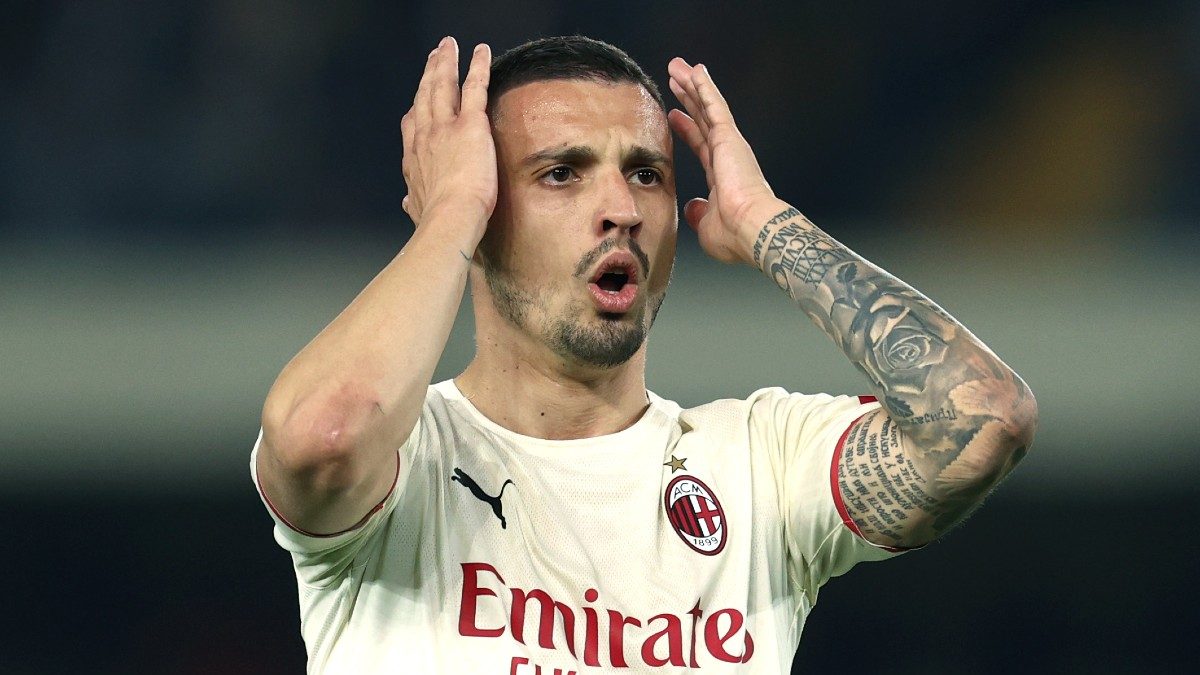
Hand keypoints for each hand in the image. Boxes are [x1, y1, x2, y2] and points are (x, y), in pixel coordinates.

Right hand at [401, 37, 495, 230]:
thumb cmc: (437, 220)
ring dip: (445, 63)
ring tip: (448, 46)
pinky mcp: (470, 124)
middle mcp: (425, 137)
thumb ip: (414, 201)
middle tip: (432, 57)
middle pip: (425, 97)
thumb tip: (406, 202)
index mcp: (415, 158)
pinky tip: (481, 51)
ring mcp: (445, 127)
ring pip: (444, 86)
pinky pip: (474, 88)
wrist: (450, 218)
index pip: (413, 127)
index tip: (416, 102)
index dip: (415, 111)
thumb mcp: (418, 210)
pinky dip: (478, 66)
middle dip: (428, 75)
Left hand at [667, 58, 785, 263]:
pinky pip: (714, 106)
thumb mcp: (706, 226)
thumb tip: (693, 207)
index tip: (675, 116)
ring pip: (707, 107)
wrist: (752, 229)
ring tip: (679, 67)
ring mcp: (729, 145)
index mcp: (722, 177)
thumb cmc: (734, 235)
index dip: (687, 129)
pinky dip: (705, 88)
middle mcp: (727, 156)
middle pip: (702, 119)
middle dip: (689, 98)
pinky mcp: (729, 137)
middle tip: (676, 79)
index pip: (701, 145)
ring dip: (693, 86)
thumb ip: (699, 213)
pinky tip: (695, 71)